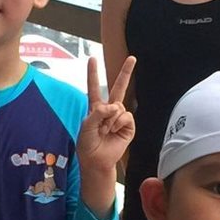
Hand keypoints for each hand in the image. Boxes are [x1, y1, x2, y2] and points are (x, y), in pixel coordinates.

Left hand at [75, 55, 135, 177]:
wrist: (97, 161)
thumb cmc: (88, 145)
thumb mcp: (87, 126)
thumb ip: (98, 112)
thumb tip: (115, 106)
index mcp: (96, 108)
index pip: (94, 87)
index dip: (94, 73)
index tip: (93, 59)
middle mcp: (109, 110)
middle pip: (119, 87)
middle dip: (126, 72)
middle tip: (132, 58)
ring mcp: (119, 118)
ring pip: (119, 106)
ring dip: (110, 119)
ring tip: (105, 131)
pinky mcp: (128, 126)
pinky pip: (126, 116)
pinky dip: (118, 123)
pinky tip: (113, 132)